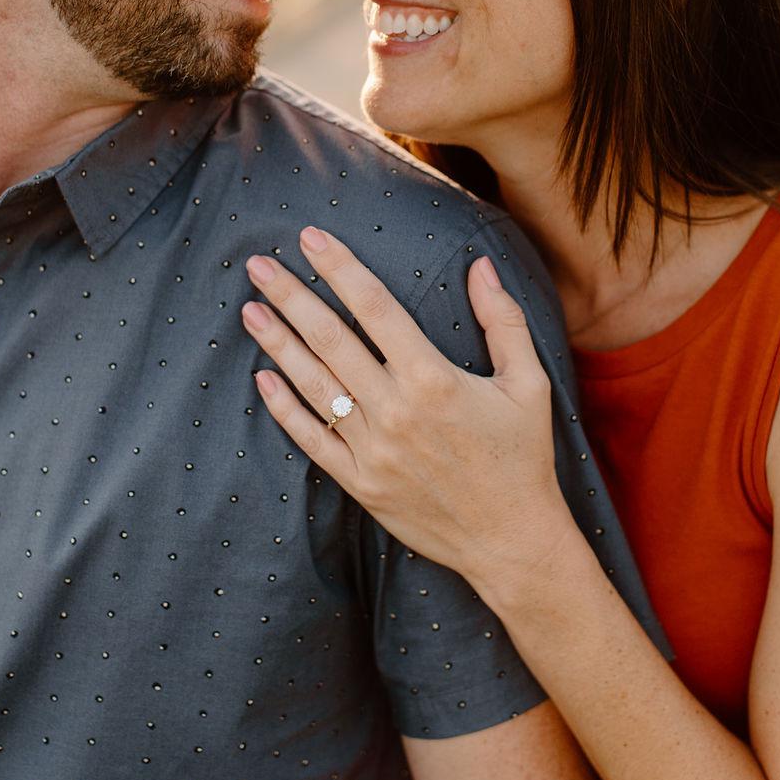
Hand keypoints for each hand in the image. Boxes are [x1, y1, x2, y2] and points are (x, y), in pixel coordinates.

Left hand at [241, 226, 574, 594]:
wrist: (512, 541)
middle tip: (258, 264)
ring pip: (314, 385)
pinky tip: (263, 377)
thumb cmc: (523, 457)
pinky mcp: (360, 484)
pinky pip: (312, 439)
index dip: (340, 268)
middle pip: (330, 340)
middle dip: (291, 296)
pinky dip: (284, 407)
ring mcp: (372, 450)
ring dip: (278, 344)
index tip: (310, 238)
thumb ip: (502, 319)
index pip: (375, 308)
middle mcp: (396, 411)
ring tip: (250, 309)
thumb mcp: (528, 383)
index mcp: (434, 379)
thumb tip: (481, 264)